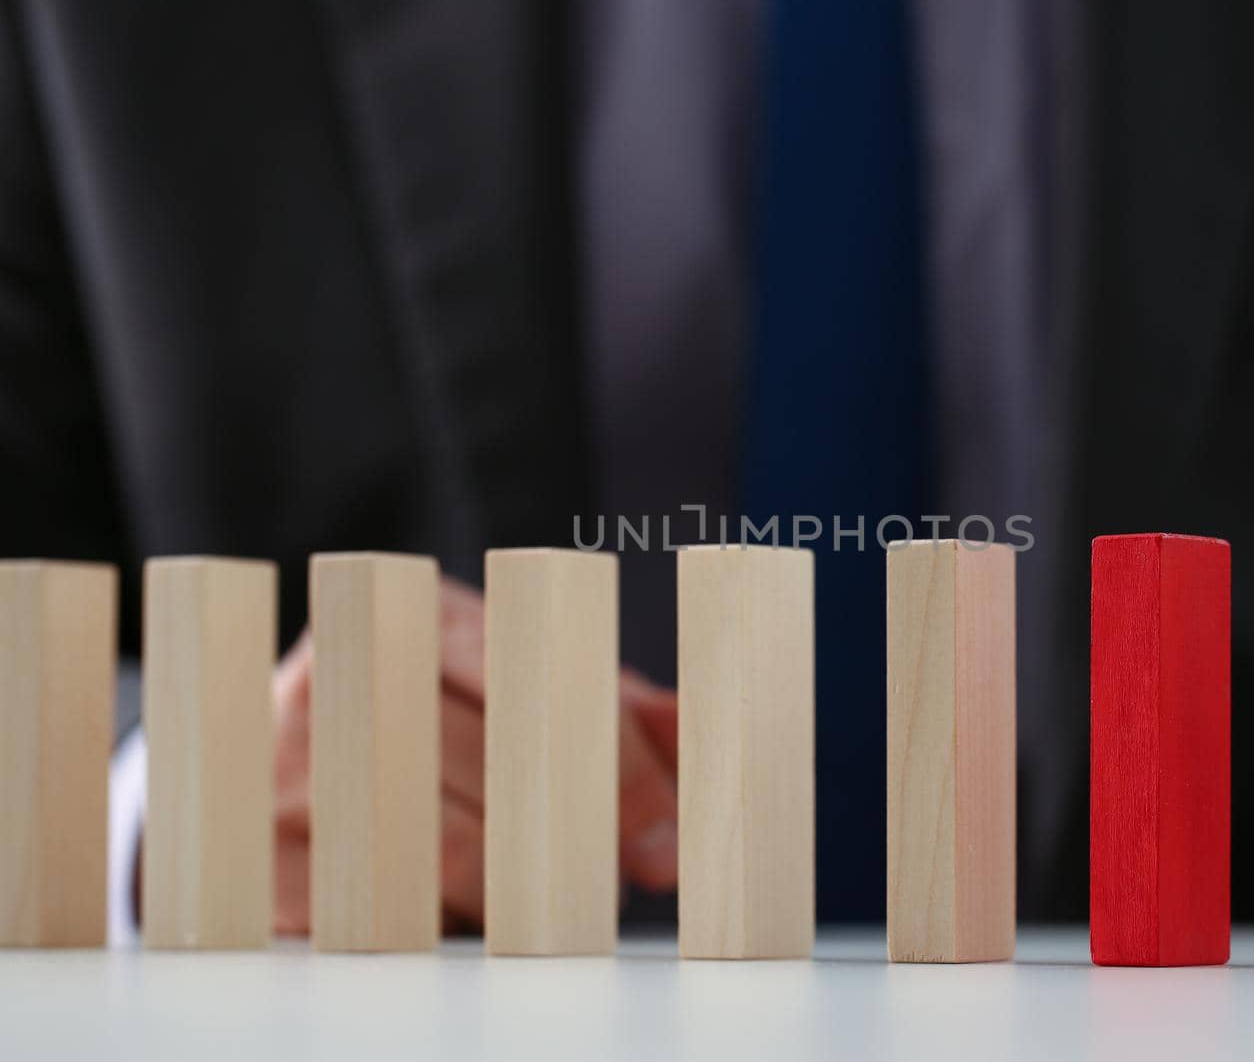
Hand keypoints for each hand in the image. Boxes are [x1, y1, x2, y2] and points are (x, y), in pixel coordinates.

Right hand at [272, 576, 678, 934]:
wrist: (286, 749)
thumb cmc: (446, 718)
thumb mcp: (535, 691)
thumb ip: (621, 709)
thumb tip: (704, 744)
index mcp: (422, 618)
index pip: (524, 675)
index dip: (603, 755)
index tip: (660, 830)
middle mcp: (343, 678)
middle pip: (482, 766)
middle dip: (573, 836)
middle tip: (627, 878)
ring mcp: (287, 765)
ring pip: (429, 848)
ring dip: (509, 891)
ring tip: (548, 902)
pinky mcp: (256, 851)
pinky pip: (365, 913)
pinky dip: (434, 928)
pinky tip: (467, 921)